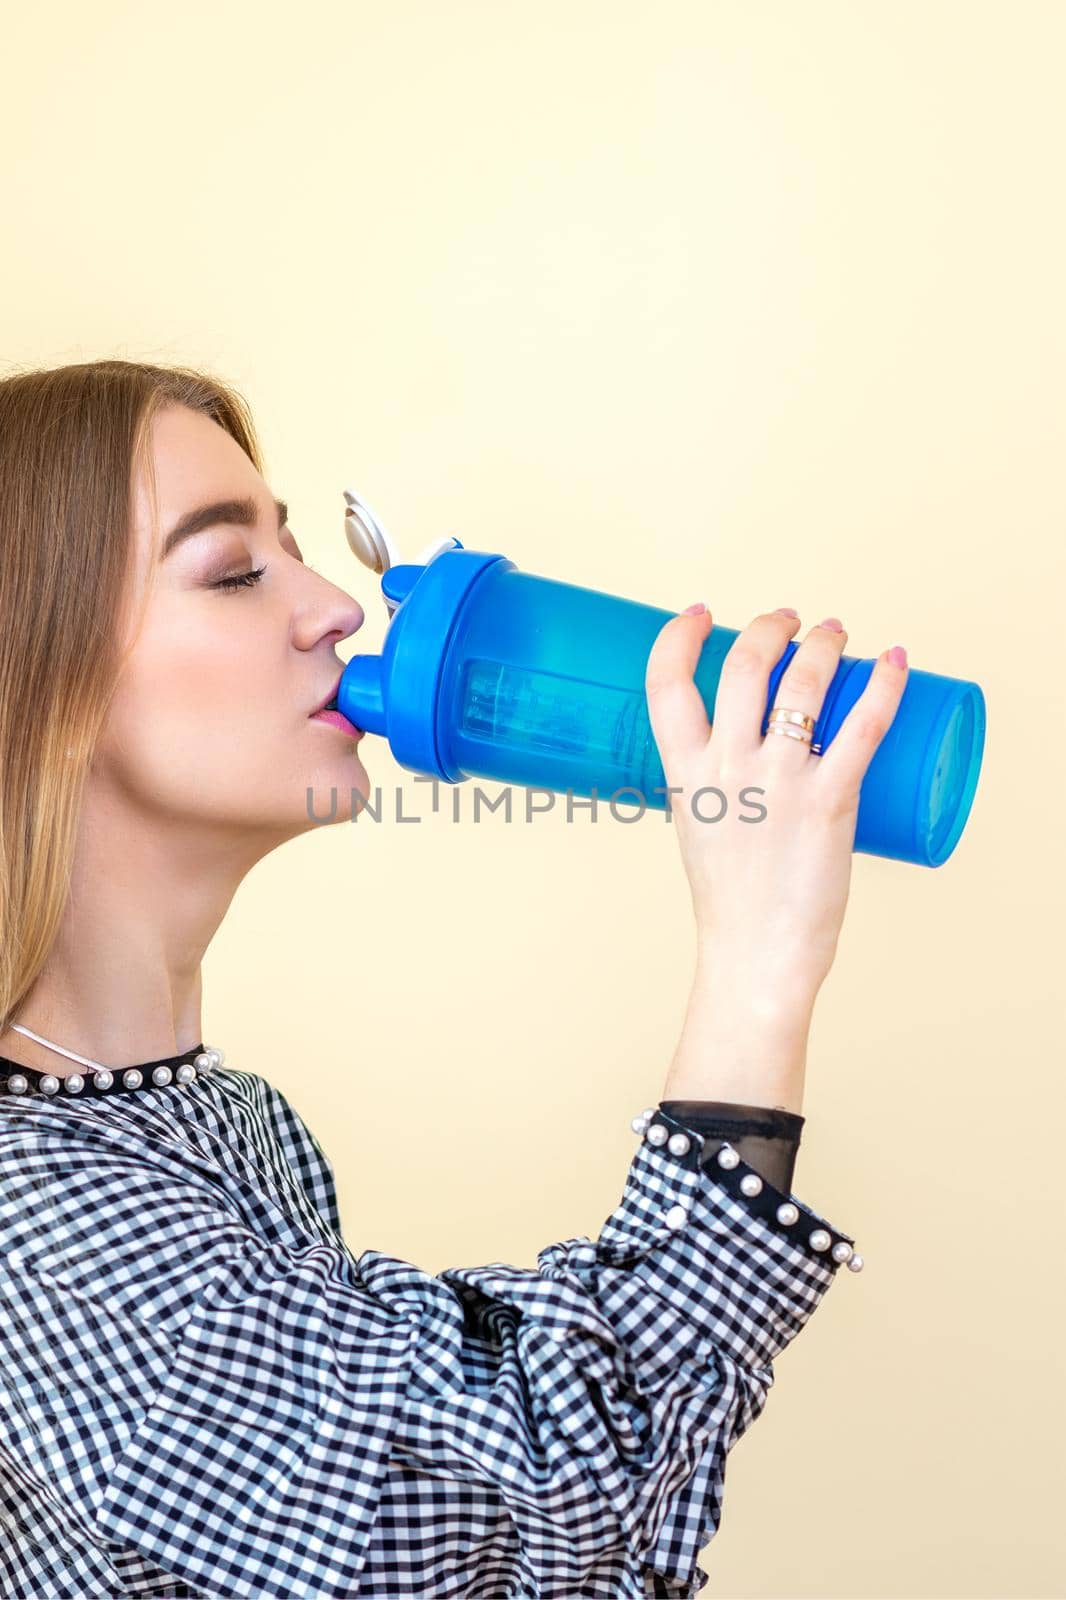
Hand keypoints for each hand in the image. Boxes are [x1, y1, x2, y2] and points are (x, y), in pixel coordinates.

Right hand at [645, 607, 908, 1008]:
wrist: (755, 955)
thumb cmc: (731, 901)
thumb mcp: (697, 826)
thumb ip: (713, 781)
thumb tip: (746, 746)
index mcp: (685, 773)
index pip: (665, 682)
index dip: (679, 635)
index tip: (701, 615)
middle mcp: (728, 768)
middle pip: (743, 664)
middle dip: (769, 626)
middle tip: (788, 621)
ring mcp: (780, 782)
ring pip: (801, 682)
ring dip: (821, 643)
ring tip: (833, 633)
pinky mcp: (830, 801)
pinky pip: (863, 727)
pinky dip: (884, 685)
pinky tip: (894, 661)